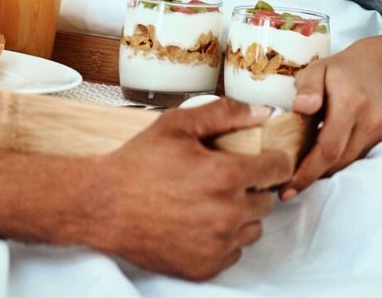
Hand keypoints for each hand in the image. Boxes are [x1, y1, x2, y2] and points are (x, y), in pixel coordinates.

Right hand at [87, 99, 293, 280]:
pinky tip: (198, 224)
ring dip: (241, 215)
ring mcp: (217, 245)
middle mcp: (226, 214)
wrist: (103, 205)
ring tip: (210, 202)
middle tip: (226, 180)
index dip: (274, 160)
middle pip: (268, 201)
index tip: (265, 160)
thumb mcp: (177, 126)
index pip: (278, 169)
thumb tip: (261, 113)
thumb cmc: (138, 163)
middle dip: (254, 188)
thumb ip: (224, 113)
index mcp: (225, 176)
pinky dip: (223, 240)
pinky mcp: (205, 267)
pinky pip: (233, 253)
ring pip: (253, 229)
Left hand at [280, 40, 381, 198]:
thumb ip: (307, 87)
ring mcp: (380, 131)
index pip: (328, 147)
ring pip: (347, 163)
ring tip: (297, 174)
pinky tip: (317, 160)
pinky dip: (336, 162)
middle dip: (311, 176)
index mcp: (350, 102)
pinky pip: (355, 158)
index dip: (307, 172)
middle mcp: (369, 120)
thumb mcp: (317, 69)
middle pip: (338, 161)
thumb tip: (301, 108)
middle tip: (286, 187)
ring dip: (322, 171)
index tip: (287, 189)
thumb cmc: (339, 71)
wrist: (377, 69)